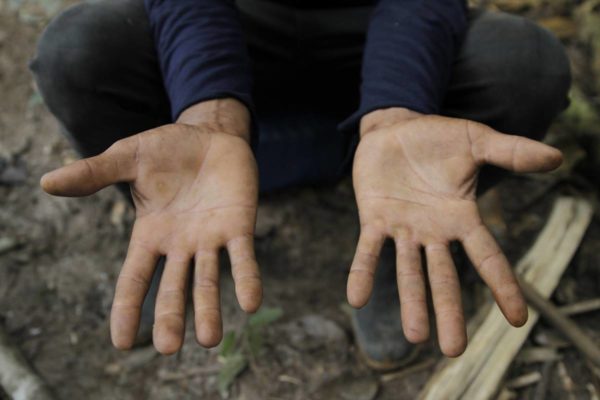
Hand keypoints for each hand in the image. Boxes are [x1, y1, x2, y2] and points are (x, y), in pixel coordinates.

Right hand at [41, 115, 260, 353]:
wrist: (210, 135)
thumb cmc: (167, 150)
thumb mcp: (127, 158)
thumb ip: (94, 174)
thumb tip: (45, 182)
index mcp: (150, 235)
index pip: (135, 278)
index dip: (127, 309)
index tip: (122, 343)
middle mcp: (180, 245)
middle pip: (173, 288)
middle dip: (170, 317)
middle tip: (168, 348)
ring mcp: (210, 238)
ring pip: (208, 280)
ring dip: (209, 309)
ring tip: (210, 338)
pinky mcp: (239, 226)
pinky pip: (243, 256)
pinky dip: (246, 278)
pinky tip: (249, 302)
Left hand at [348, 113, 561, 356]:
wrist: (395, 128)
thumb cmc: (438, 138)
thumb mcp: (476, 141)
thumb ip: (511, 152)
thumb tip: (557, 155)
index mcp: (461, 217)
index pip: (486, 256)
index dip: (502, 286)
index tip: (516, 320)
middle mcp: (433, 231)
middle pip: (444, 277)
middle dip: (448, 311)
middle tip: (453, 350)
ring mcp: (403, 228)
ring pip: (408, 271)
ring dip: (411, 302)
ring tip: (415, 336)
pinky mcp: (374, 219)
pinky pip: (368, 250)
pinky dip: (363, 273)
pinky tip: (357, 299)